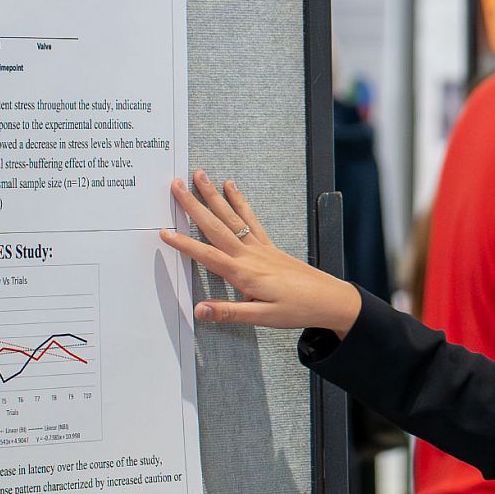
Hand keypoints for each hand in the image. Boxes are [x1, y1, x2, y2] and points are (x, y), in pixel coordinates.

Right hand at [159, 170, 362, 335]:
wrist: (330, 300)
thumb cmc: (298, 309)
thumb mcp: (262, 319)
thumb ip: (229, 313)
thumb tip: (199, 310)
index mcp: (245, 274)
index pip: (208, 256)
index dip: (185, 244)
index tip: (164, 231)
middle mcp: (250, 255)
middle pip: (216, 226)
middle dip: (194, 205)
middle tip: (175, 185)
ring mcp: (260, 247)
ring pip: (232, 216)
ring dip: (214, 195)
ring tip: (200, 175)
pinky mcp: (269, 245)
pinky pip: (250, 219)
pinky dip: (239, 202)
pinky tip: (231, 188)